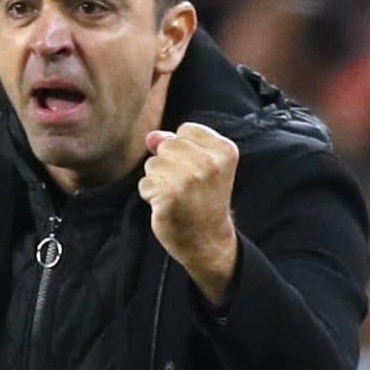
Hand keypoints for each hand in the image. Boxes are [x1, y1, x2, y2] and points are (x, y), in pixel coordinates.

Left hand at [138, 122, 239, 304]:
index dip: (184, 149)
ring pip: (152, 164)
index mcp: (224, 150)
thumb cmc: (203, 199)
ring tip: (177, 196)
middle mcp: (209, 163)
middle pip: (166, 145)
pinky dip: (150, 195)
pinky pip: (145, 184)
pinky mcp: (170, 197)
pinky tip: (167, 207)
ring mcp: (189, 180)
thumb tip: (150, 137)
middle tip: (186, 187)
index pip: (185, 129)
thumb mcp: (201, 166)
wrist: (208, 240)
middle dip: (168, 164)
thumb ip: (176, 143)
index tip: (197, 171)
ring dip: (157, 180)